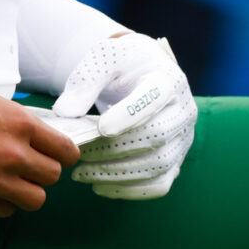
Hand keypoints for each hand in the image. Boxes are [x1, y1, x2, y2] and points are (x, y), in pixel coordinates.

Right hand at [0, 78, 78, 216]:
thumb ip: (13, 119)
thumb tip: (33, 134)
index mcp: (19, 125)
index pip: (65, 150)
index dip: (64, 154)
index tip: (57, 155)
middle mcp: (12, 155)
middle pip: (52, 177)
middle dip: (43, 171)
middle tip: (27, 166)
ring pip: (35, 200)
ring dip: (26, 191)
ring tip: (9, 181)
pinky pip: (5, 211)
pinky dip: (2, 202)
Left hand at [49, 32, 197, 199]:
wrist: (142, 71)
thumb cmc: (121, 63)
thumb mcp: (102, 58)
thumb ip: (84, 82)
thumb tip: (64, 112)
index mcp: (168, 79)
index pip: (154, 98)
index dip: (129, 115)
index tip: (101, 128)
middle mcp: (184, 110)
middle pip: (156, 136)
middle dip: (115, 149)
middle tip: (80, 155)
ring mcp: (183, 137)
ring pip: (158, 164)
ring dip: (118, 173)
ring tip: (81, 174)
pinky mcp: (176, 158)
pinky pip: (160, 183)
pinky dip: (131, 190)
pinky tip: (99, 187)